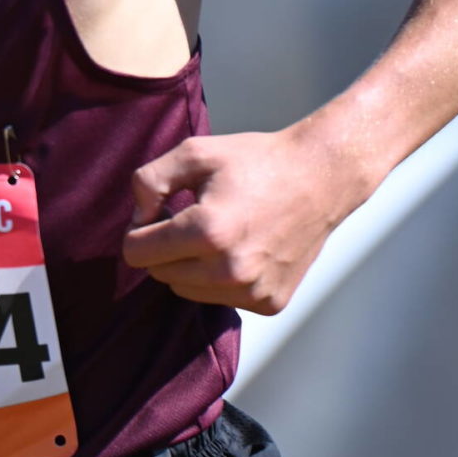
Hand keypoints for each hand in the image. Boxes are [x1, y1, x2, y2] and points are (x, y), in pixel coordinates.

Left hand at [123, 126, 354, 313]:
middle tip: (194, 218)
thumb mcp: (194, 153)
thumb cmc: (257, 161)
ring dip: (191, 266)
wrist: (321, 177)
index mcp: (207, 231)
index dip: (140, 228)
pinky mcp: (269, 303)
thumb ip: (149, 182)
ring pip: (186, 290)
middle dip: (166, 247)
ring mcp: (251, 291)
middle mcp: (229, 270)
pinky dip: (221, 279)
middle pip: (159, 274)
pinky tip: (243, 249)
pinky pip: (221, 299)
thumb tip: (137, 221)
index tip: (161, 212)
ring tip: (220, 233)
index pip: (136, 252)